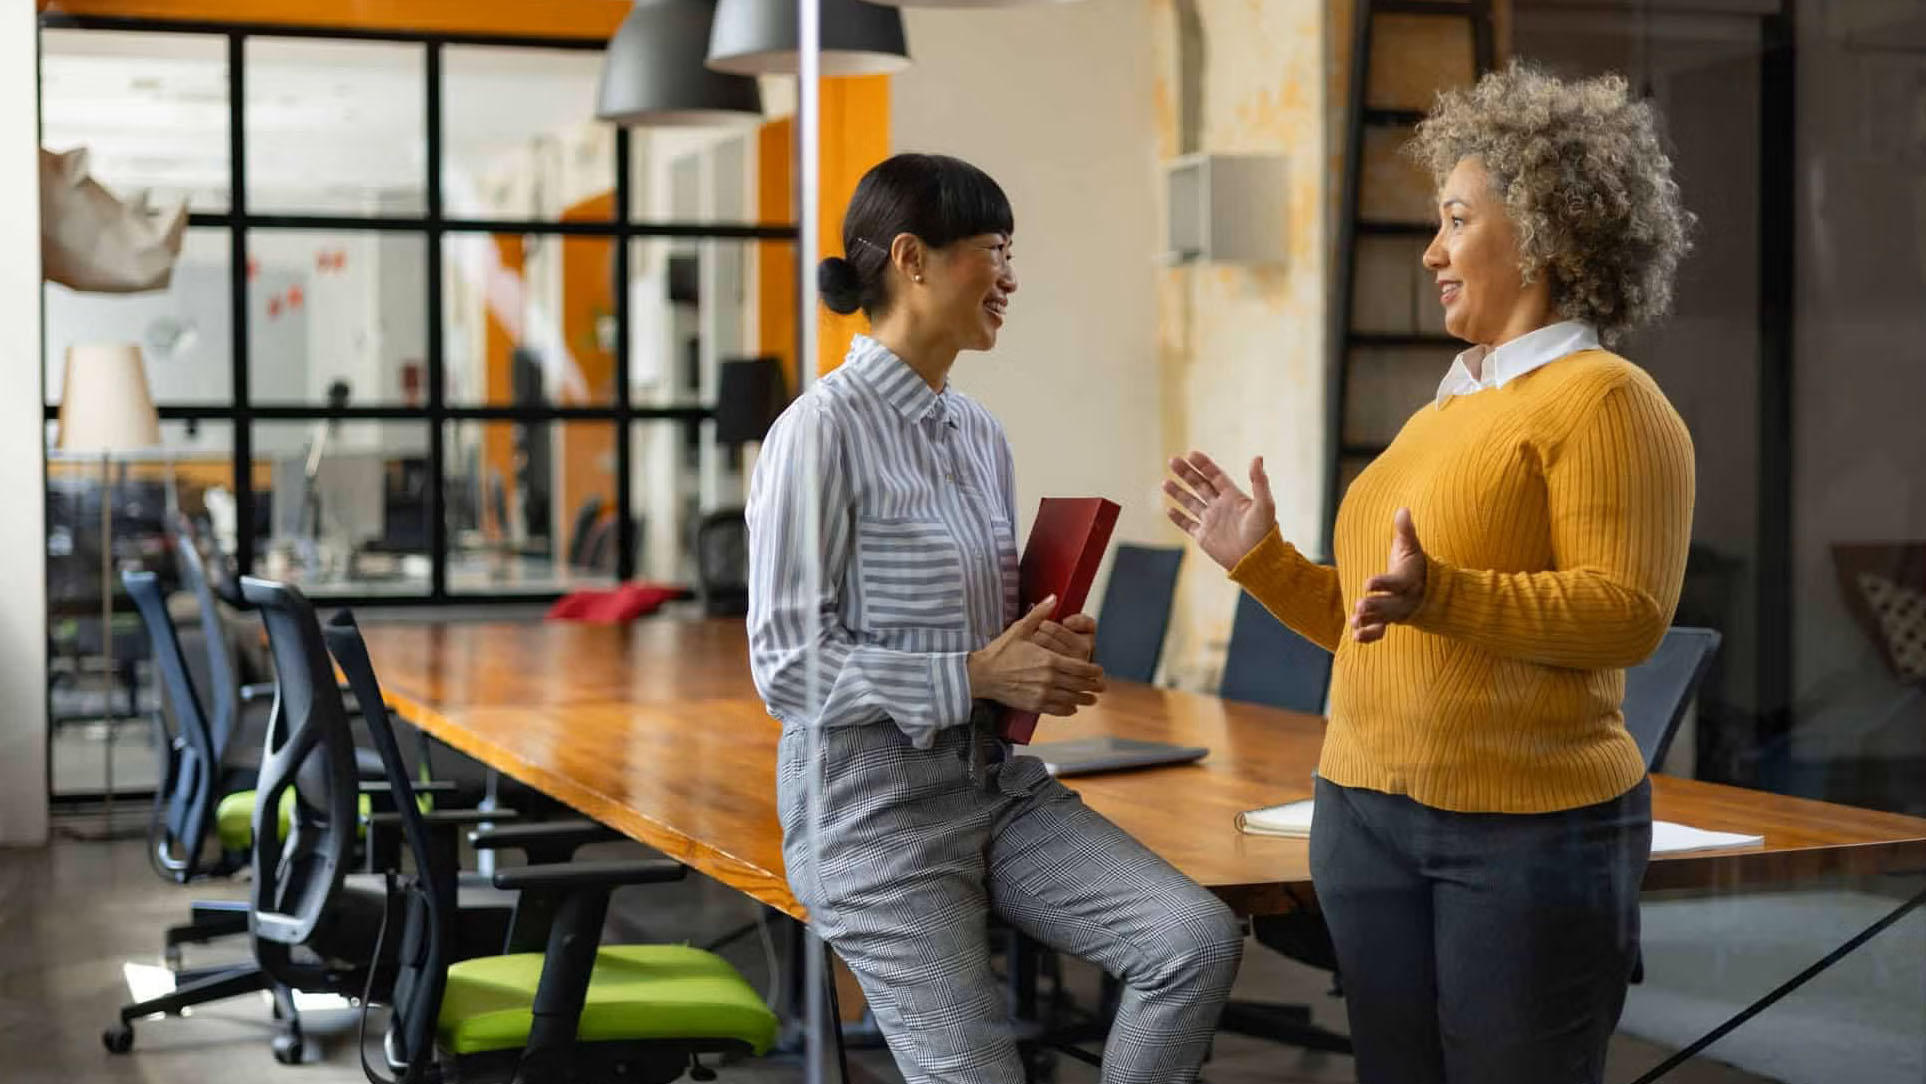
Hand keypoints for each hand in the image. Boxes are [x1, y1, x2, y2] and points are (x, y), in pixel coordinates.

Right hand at [969, 597, 1106, 715]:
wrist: (982, 675)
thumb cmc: (1000, 652)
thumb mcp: (1020, 629)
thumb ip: (1039, 614)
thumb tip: (1053, 597)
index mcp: (1049, 660)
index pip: (1081, 668)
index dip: (1094, 671)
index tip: (1099, 671)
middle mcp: (1050, 679)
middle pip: (1080, 685)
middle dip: (1094, 686)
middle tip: (1101, 686)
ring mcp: (1043, 694)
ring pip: (1072, 699)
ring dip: (1085, 699)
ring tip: (1092, 699)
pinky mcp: (1034, 705)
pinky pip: (1058, 710)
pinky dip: (1068, 709)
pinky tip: (1072, 707)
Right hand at [1164, 451, 1277, 571]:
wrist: (1258, 561)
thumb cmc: (1265, 532)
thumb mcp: (1265, 504)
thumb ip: (1260, 481)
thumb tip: (1257, 457)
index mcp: (1233, 496)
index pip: (1214, 476)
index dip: (1203, 465)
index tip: (1191, 454)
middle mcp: (1220, 506)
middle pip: (1199, 485)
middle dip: (1186, 473)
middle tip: (1173, 460)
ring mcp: (1211, 521)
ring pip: (1190, 503)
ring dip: (1178, 492)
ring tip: (1165, 482)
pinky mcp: (1204, 537)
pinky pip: (1188, 525)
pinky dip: (1178, 518)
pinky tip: (1168, 509)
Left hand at [1351, 508, 1427, 643]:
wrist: (1427, 588)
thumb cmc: (1415, 563)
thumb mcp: (1411, 546)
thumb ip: (1405, 530)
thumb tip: (1403, 509)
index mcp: (1408, 580)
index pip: (1396, 583)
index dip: (1382, 583)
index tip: (1367, 584)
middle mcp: (1404, 599)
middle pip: (1390, 605)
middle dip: (1375, 607)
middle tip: (1359, 607)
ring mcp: (1398, 612)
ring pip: (1384, 619)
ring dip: (1370, 621)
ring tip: (1354, 622)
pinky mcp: (1391, 620)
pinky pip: (1382, 631)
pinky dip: (1371, 635)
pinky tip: (1356, 637)